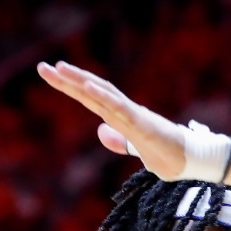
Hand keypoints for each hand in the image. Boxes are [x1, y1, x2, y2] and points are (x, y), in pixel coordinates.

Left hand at [36, 61, 192, 180]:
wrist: (188, 162)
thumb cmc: (165, 153)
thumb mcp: (135, 149)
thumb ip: (119, 140)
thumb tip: (101, 131)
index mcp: (118, 116)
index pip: (89, 98)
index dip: (68, 86)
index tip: (48, 73)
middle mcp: (123, 111)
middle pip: (91, 90)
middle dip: (67, 79)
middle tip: (42, 67)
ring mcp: (132, 115)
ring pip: (103, 94)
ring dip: (82, 81)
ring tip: (61, 69)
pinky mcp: (142, 123)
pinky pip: (120, 108)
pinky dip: (104, 97)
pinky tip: (88, 88)